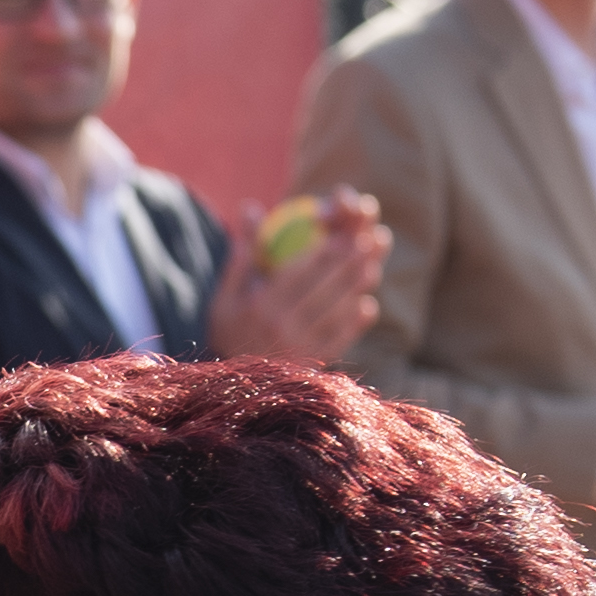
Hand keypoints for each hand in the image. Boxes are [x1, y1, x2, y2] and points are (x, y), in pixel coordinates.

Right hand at [205, 189, 390, 366]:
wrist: (230, 387)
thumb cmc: (226, 331)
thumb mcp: (223, 295)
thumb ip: (241, 254)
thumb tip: (250, 208)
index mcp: (261, 305)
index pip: (299, 273)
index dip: (324, 253)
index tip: (342, 234)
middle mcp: (281, 327)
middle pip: (323, 290)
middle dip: (349, 264)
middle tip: (368, 243)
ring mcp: (298, 348)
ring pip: (335, 313)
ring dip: (356, 290)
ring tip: (372, 268)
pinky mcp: (310, 364)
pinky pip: (337, 340)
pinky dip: (354, 324)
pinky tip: (367, 306)